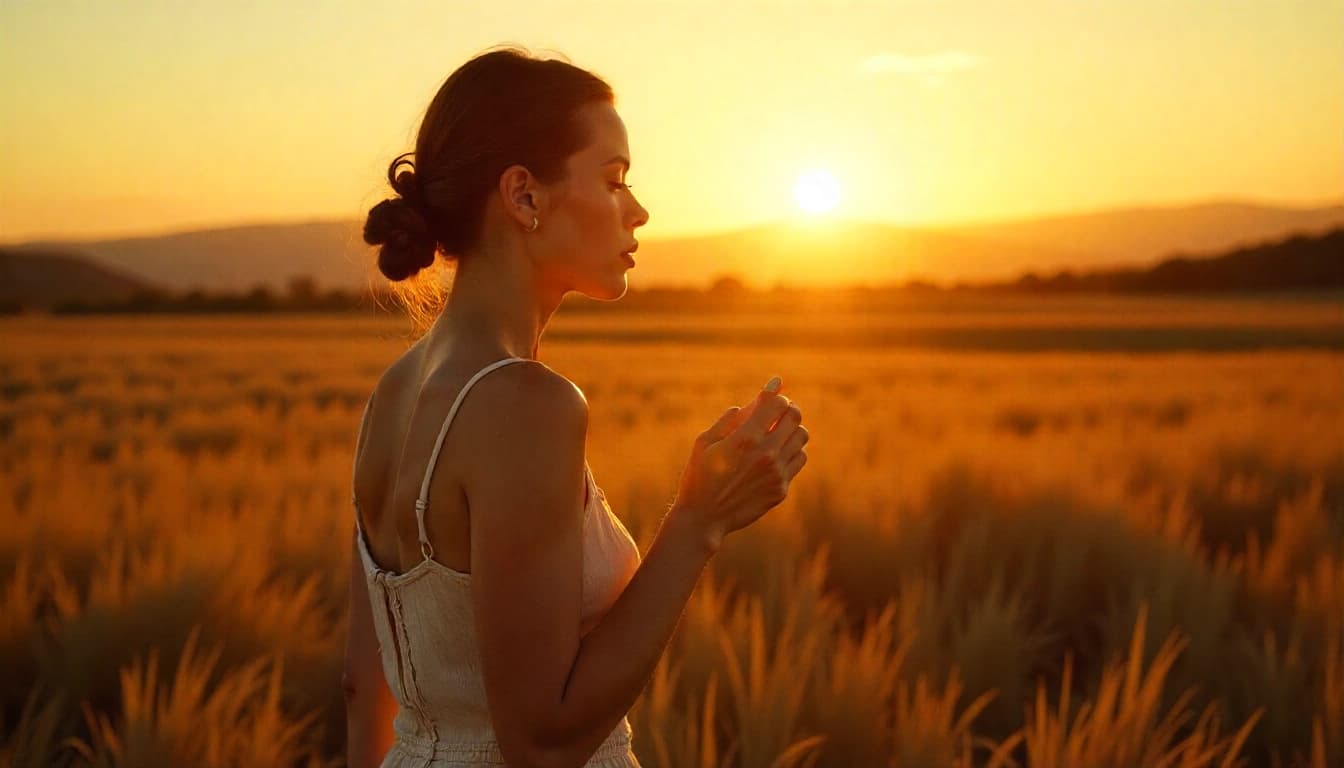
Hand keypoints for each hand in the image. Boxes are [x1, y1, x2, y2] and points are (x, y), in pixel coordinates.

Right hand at [672, 377, 808, 550]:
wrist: (704, 518)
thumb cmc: (700, 475)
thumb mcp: (706, 440)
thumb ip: (734, 416)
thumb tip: (760, 395)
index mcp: (744, 439)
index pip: (777, 403)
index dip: (774, 396)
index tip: (768, 398)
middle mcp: (765, 455)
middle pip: (794, 417)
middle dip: (787, 408)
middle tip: (777, 411)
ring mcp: (776, 473)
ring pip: (801, 436)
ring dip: (791, 429)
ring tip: (776, 432)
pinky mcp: (781, 489)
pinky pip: (800, 458)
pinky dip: (792, 450)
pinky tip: (777, 453)